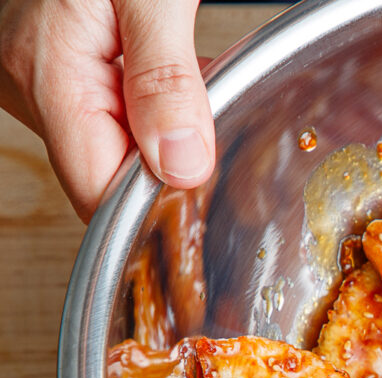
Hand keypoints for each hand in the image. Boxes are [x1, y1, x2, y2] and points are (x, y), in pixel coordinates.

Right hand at [0, 0, 212, 221]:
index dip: (160, 207)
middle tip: (236, 144)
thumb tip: (182, 165)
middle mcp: (37, 86)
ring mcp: (48, 74)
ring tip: (221, 95)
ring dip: (180, 130)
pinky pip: (122, 102)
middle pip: (115, 172)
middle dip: (178, 167)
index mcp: (47, 77)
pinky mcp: (69, 60)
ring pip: (125, 138)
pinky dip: (169, 99)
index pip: (102, 193)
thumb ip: (163, 77)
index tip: (218, 194)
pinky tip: (203, 77)